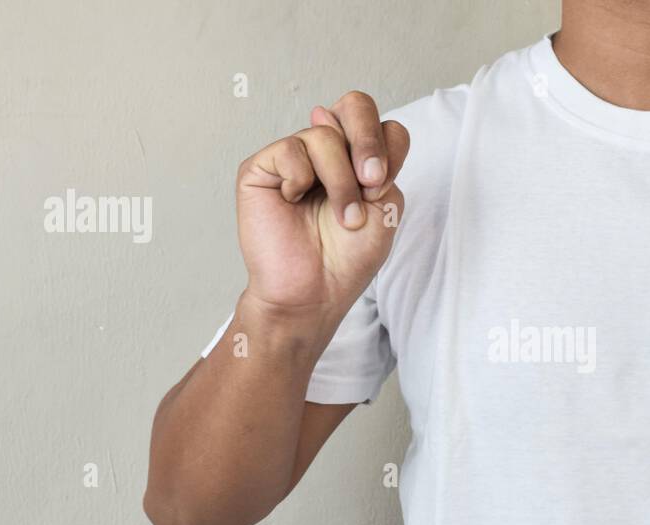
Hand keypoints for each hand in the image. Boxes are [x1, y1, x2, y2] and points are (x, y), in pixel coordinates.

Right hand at [235, 91, 408, 311]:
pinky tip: (293, 202)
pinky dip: (301, 181)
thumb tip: (328, 115)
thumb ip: (379, 160)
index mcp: (358, 159)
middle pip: (355, 105)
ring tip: (340, 217)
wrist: (315, 292)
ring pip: (324, 135)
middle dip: (368, 141)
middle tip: (371, 182)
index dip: (388, 150)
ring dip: (340, 182)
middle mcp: (326, 151)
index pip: (382, 124)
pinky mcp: (261, 168)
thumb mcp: (384, 205)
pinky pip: (289, 151)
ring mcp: (293, 157)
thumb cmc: (347, 258)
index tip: (381, 190)